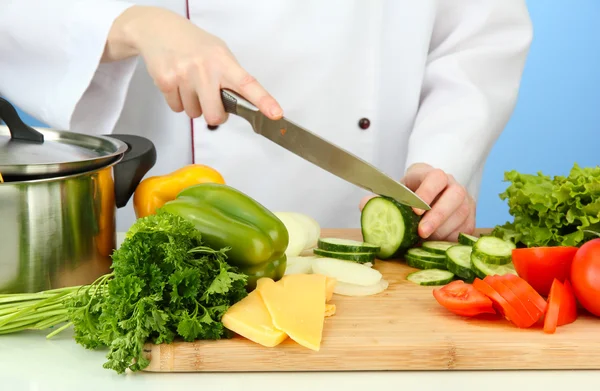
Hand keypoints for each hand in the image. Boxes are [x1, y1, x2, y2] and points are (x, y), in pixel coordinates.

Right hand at [103, 6, 282, 124]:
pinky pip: (177, 109)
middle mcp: (204, 68)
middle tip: (212, 102)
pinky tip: (178, 84)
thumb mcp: (219, 53)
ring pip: (194, 114)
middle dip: (214, 115)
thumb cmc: (194, 44)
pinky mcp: (165, 82)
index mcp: (223, 61)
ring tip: (190, 84)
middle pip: (215, 115)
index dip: (264, 101)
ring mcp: (184, 75)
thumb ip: (231, 77)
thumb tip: (245, 104)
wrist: (158, 29)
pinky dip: (178, 101)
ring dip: (194, 105)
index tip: (275, 113)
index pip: (248, 84)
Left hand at [359, 163, 475, 241]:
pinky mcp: (470, 219)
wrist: (429, 199)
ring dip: (443, 230)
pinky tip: (437, 243)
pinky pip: (465, 230)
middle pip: (455, 196)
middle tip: (422, 232)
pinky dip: (451, 239)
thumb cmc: (410, 197)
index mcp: (433, 175)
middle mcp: (453, 186)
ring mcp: (465, 202)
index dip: (427, 192)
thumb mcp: (395, 194)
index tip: (414, 210)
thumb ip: (380, 199)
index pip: (435, 177)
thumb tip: (365, 204)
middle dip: (438, 215)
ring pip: (461, 214)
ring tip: (426, 240)